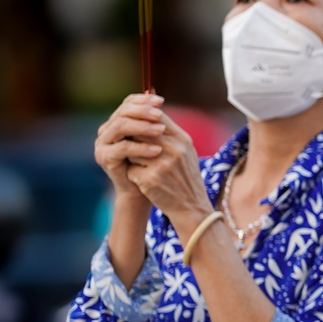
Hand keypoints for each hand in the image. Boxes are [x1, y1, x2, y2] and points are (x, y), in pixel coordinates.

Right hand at [94, 93, 166, 204]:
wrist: (143, 190)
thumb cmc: (151, 162)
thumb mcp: (155, 138)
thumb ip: (153, 119)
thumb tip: (157, 95)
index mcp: (117, 121)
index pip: (127, 103)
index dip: (143, 100)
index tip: (161, 101)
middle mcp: (107, 130)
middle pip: (122, 112)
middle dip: (143, 111)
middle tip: (160, 114)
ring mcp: (102, 143)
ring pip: (120, 127)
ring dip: (142, 127)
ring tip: (161, 130)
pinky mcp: (104, 158)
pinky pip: (122, 148)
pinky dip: (140, 147)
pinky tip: (157, 150)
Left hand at [122, 112, 211, 230]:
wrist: (191, 206)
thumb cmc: (185, 177)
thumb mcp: (185, 152)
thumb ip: (169, 133)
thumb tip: (148, 115)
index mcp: (182, 140)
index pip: (155, 117)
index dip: (142, 122)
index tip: (136, 129)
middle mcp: (174, 149)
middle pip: (140, 132)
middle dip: (133, 139)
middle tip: (134, 149)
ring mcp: (162, 164)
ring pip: (132, 150)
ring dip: (133, 158)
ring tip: (143, 167)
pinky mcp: (151, 179)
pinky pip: (130, 169)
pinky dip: (133, 175)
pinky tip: (144, 181)